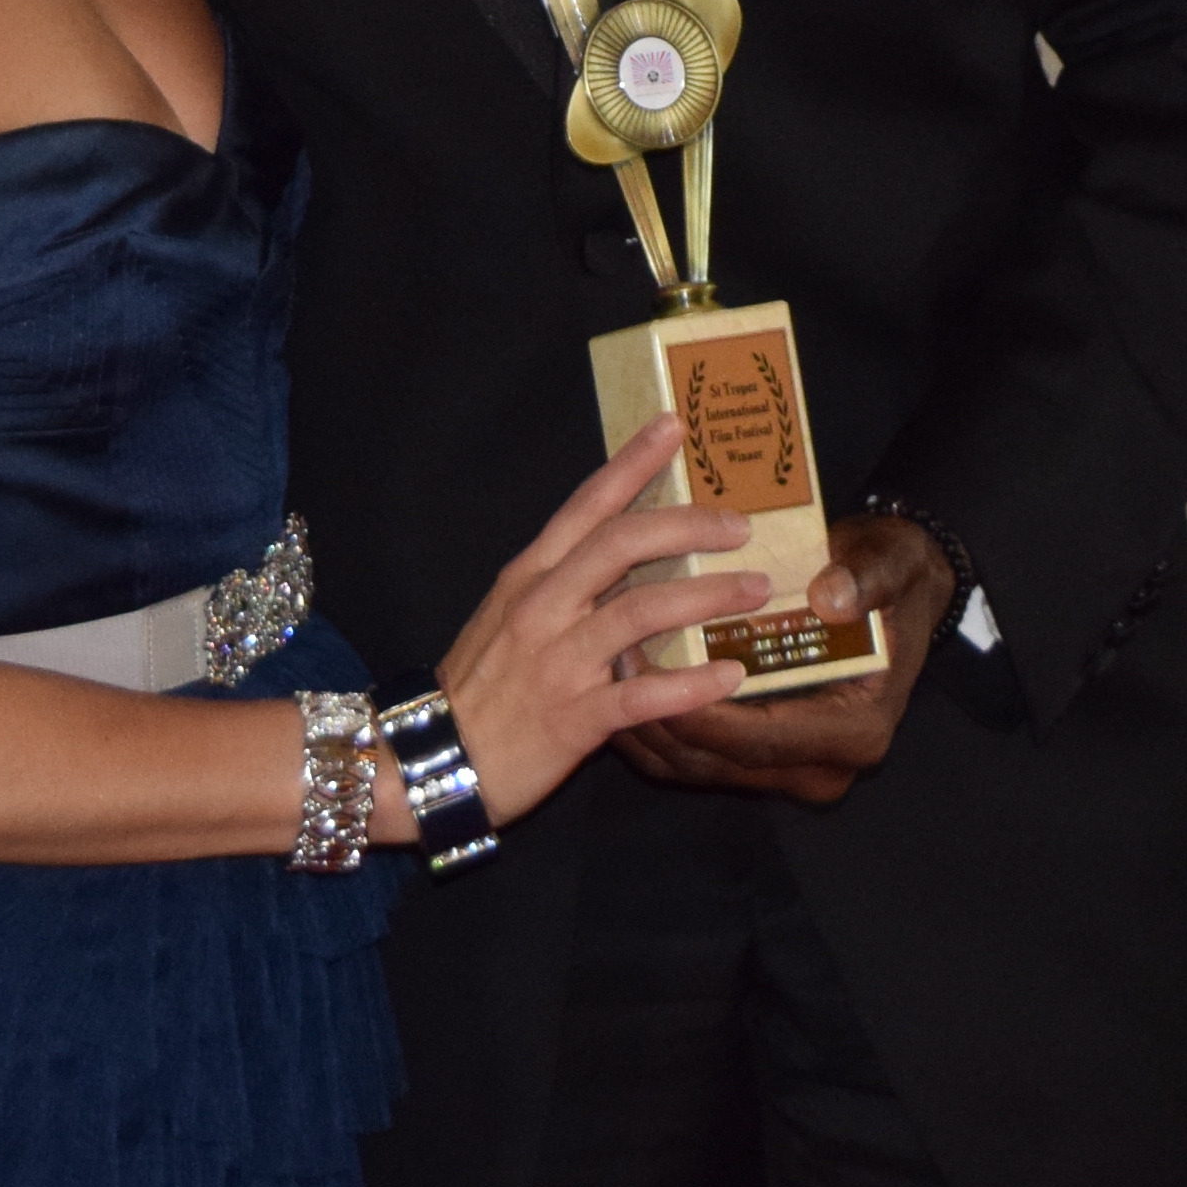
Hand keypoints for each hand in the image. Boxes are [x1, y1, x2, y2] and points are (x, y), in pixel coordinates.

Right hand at [428, 419, 777, 830]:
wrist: (431, 759)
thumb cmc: (480, 686)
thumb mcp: (510, 616)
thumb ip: (561, 586)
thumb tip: (628, 562)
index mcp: (530, 576)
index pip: (587, 505)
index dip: (631, 462)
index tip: (672, 427)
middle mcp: (544, 606)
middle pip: (622, 544)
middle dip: (688, 526)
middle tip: (740, 524)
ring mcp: (559, 661)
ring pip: (641, 610)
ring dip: (706, 596)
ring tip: (755, 590)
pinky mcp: (574, 718)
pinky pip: (643, 695)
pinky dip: (691, 683)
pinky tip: (730, 675)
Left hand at [604, 511, 953, 806]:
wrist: (893, 595)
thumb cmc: (890, 578)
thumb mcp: (892, 564)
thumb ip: (869, 579)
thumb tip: (833, 596)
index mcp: (855, 733)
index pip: (760, 740)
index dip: (697, 712)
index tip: (645, 672)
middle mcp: (820, 766)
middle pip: (718, 762)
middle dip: (655, 719)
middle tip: (606, 665)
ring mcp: (786, 769)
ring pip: (696, 766)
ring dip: (644, 725)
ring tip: (601, 668)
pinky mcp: (757, 759)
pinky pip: (691, 757)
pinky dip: (652, 727)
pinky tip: (617, 683)